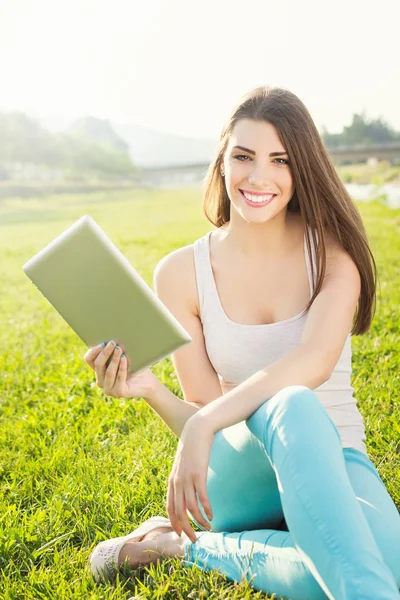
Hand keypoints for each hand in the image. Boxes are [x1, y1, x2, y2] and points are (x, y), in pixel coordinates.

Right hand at [84, 340, 158, 399]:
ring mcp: (109, 389)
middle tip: (113, 342)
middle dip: (105, 352)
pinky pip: (119, 377)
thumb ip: (115, 351)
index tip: (104, 342)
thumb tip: (112, 338)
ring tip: (120, 349)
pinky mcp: (119, 393)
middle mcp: (101, 381)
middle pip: (98, 364)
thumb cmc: (135, 367)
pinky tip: (125, 358)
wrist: (148, 382)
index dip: (94, 350)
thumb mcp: (123, 356)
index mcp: (99, 371)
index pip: (89, 359)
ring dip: (114, 359)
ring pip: (108, 372)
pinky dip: (122, 367)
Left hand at [166, 415, 213, 542]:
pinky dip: (205, 508)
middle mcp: (177, 481)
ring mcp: (187, 477)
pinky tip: (211, 515)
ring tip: (208, 527)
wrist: (197, 429)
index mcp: (172, 480)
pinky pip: (201, 496)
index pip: (169, 507)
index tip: (181, 533)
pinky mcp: (198, 473)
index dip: (175, 522)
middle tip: (194, 540)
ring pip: (190, 506)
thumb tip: (188, 488)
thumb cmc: (193, 447)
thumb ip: (184, 476)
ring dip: (199, 520)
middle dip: (186, 528)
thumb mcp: (184, 464)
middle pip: (178, 511)